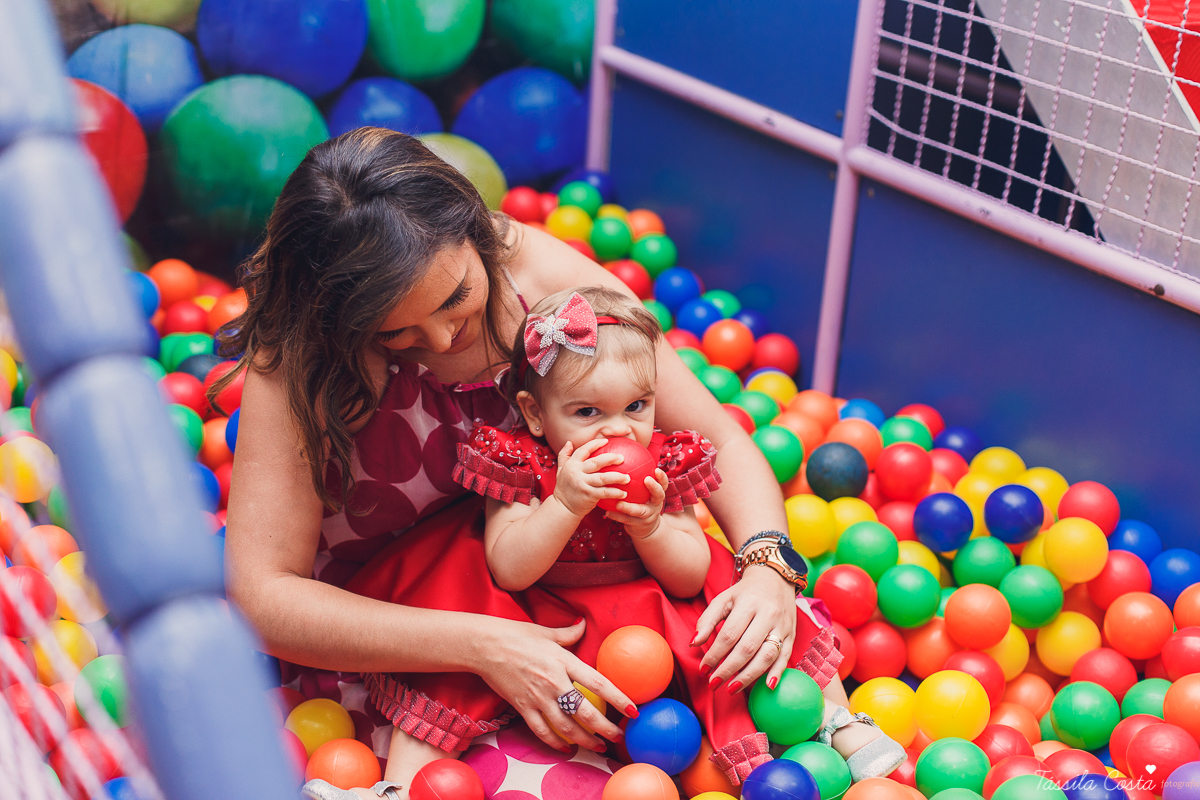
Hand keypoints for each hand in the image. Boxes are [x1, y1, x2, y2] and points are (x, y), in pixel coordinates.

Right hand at [472, 617, 636, 751]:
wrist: (484, 646)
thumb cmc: (515, 635)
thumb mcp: (545, 631)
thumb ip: (568, 633)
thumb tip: (583, 625)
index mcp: (563, 661)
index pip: (597, 682)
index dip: (618, 698)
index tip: (633, 710)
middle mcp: (554, 682)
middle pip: (585, 711)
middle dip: (605, 728)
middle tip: (618, 736)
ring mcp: (538, 697)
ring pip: (566, 727)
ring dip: (585, 740)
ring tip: (598, 746)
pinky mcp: (523, 707)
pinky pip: (542, 731)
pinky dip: (555, 743)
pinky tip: (566, 748)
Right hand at [552, 438, 628, 516]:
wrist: (562, 508)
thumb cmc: (564, 489)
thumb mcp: (560, 471)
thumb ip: (564, 456)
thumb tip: (568, 442)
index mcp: (571, 465)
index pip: (584, 450)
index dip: (595, 444)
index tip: (606, 441)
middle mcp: (577, 472)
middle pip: (596, 462)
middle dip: (611, 458)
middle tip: (622, 458)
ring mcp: (583, 484)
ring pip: (603, 478)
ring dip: (617, 477)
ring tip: (627, 478)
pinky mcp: (588, 495)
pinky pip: (605, 492)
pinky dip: (615, 493)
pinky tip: (624, 493)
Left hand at [604, 469, 667, 538]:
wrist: (645, 528)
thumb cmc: (640, 503)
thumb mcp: (643, 493)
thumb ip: (637, 479)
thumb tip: (623, 459)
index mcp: (657, 494)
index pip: (663, 484)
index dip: (662, 477)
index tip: (656, 469)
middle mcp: (656, 504)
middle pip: (659, 495)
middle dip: (654, 487)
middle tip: (647, 479)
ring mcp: (649, 516)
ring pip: (641, 511)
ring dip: (629, 507)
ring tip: (618, 503)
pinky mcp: (640, 526)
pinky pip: (627, 520)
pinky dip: (617, 516)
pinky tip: (607, 513)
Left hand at [692, 563, 797, 692]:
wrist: (775, 579)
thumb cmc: (745, 593)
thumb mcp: (723, 599)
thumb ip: (707, 620)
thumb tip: (693, 644)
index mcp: (748, 604)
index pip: (729, 634)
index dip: (715, 654)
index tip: (703, 669)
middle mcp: (768, 615)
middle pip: (747, 648)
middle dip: (729, 669)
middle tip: (714, 683)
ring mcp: (782, 626)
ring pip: (767, 655)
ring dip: (749, 676)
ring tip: (732, 688)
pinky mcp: (792, 635)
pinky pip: (785, 656)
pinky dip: (777, 672)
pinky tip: (767, 686)